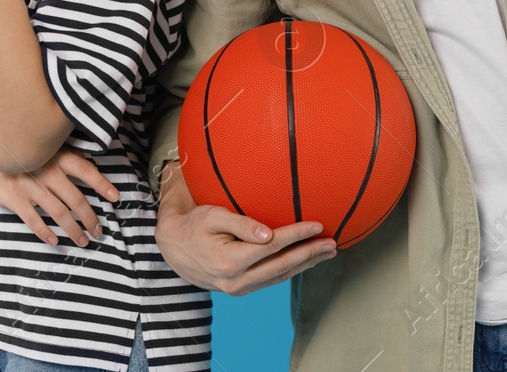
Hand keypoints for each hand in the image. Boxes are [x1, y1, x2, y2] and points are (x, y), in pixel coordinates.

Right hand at [0, 146, 120, 246]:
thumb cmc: (17, 149)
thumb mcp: (43, 147)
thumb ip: (64, 156)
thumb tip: (89, 164)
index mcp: (58, 156)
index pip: (87, 171)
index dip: (102, 184)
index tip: (115, 198)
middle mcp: (48, 171)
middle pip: (76, 198)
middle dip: (90, 218)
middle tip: (99, 231)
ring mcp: (31, 186)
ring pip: (59, 212)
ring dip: (73, 229)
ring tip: (82, 240)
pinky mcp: (14, 199)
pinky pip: (34, 220)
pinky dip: (46, 232)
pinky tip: (55, 241)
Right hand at [154, 164, 335, 294]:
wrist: (174, 248)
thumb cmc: (194, 225)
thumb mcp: (213, 216)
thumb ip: (242, 225)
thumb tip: (270, 235)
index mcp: (230, 261)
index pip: (273, 247)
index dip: (298, 235)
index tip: (318, 224)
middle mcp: (236, 280)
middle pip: (282, 266)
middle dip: (310, 254)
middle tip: (332, 244)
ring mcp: (238, 289)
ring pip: (280, 277)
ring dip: (305, 264)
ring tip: (327, 252)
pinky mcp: (241, 289)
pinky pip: (272, 280)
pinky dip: (292, 269)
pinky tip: (306, 260)